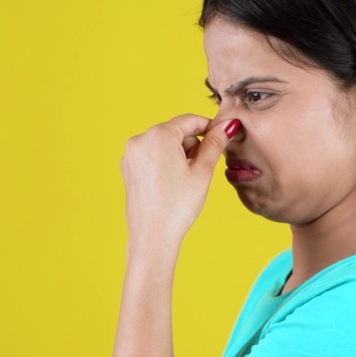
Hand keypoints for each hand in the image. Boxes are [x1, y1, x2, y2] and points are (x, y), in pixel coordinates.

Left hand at [120, 113, 232, 247]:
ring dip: (179, 155)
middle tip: (201, 170)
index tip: (222, 137)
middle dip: (192, 146)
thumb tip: (227, 125)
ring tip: (185, 180)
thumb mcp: (202, 171)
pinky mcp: (128, 168)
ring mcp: (131, 155)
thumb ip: (215, 143)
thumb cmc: (178, 206)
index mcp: (158, 136)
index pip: (189, 120)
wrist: (153, 236)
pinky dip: (165, 163)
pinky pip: (152, 156)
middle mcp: (140, 140)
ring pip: (164, 144)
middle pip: (176, 132)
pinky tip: (172, 184)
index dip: (209, 127)